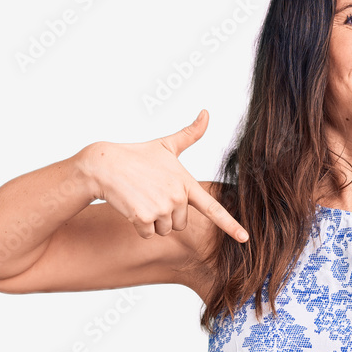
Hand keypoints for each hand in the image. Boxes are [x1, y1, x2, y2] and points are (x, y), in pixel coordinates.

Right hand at [85, 109, 248, 241]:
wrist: (106, 165)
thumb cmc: (136, 155)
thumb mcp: (166, 144)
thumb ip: (190, 133)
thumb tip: (207, 112)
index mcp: (185, 182)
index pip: (213, 208)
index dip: (230, 225)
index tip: (245, 238)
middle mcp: (177, 196)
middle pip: (180, 223)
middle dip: (166, 215)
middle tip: (151, 195)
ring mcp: (161, 207)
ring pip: (164, 230)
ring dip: (152, 221)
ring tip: (141, 198)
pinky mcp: (144, 217)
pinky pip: (147, 233)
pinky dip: (138, 225)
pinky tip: (131, 206)